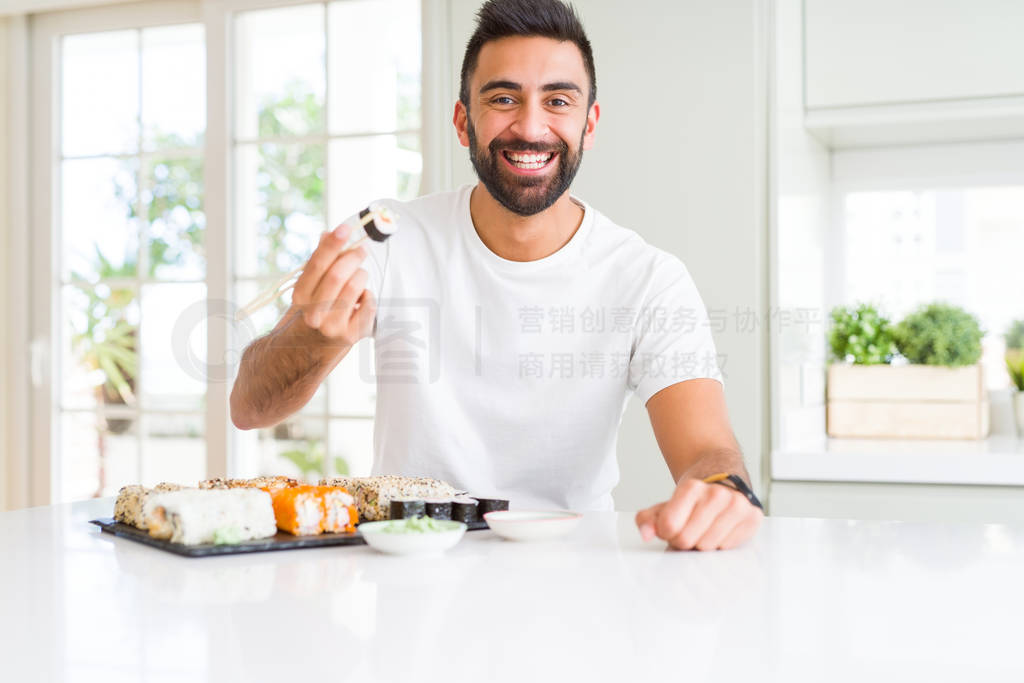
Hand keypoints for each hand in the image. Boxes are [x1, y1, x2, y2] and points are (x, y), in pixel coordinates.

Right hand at [291, 222, 376, 344]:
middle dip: (353, 256)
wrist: (304, 354)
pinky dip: (368, 295)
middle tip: (361, 249)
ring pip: (356, 286)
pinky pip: (369, 304)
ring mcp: (332, 326)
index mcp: (300, 296)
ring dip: (361, 275)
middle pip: (338, 275)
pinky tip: (361, 298)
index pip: (317, 265)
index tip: (345, 227)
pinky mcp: (351, 335)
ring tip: (359, 276)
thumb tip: (328, 233)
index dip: (332, 244)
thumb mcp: (306, 290)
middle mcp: (314, 313)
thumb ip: (318, 263)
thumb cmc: (309, 313)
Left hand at [635, 478, 762, 550]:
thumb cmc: (694, 496)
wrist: (722, 475)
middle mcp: (717, 495)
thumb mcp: (666, 504)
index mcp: (692, 488)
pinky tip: (720, 528)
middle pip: (686, 541)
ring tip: (705, 527)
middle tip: (689, 526)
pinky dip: (721, 542)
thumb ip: (648, 519)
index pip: (669, 527)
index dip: (666, 531)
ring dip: (702, 542)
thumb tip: (646, 533)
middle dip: (683, 539)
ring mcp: (738, 506)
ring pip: (707, 547)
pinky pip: (727, 547)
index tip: (671, 524)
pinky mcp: (753, 517)